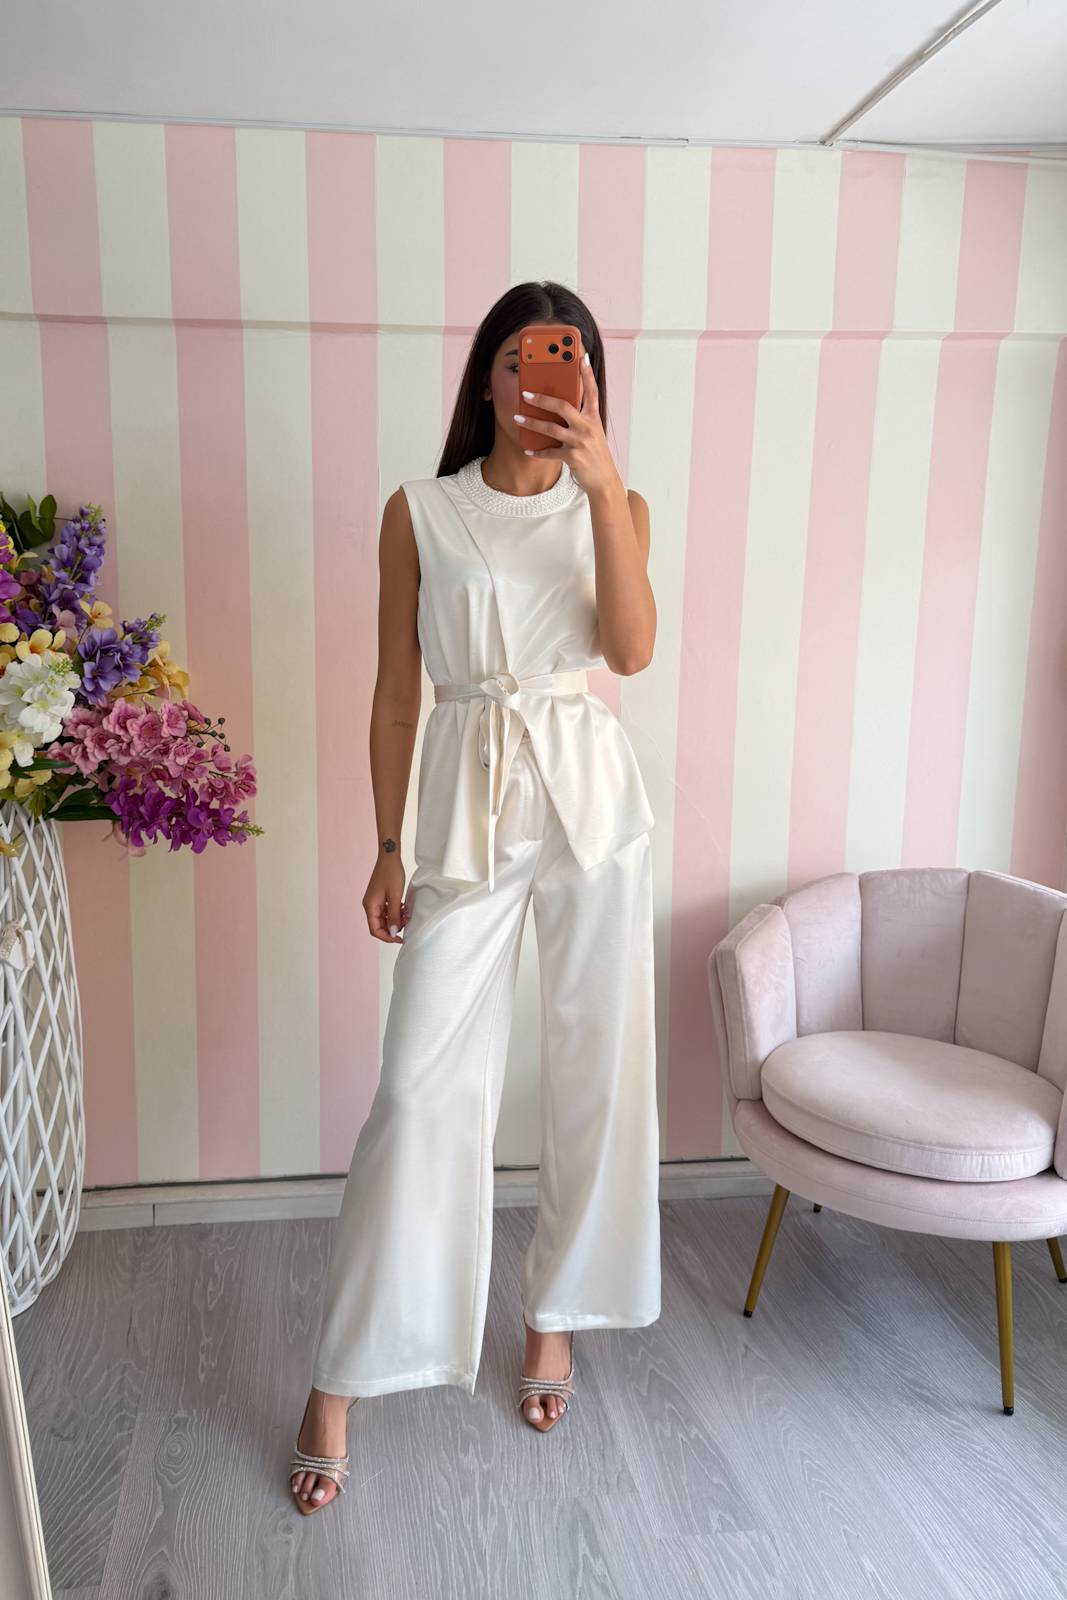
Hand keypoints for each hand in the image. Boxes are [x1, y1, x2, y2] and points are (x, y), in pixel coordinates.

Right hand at [363, 860, 409, 943]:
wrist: (389, 857)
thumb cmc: (391, 873)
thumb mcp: (395, 896)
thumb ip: (393, 915)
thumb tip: (392, 932)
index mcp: (370, 906)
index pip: (375, 929)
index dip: (386, 937)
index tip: (399, 938)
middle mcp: (370, 905)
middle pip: (379, 925)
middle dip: (392, 927)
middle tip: (405, 924)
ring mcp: (374, 901)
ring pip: (383, 918)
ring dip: (394, 919)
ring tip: (405, 915)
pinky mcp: (379, 897)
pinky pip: (386, 910)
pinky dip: (394, 912)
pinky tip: (403, 908)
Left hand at [513, 352, 621, 500]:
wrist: (603, 479)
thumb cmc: (594, 453)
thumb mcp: (592, 432)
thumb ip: (579, 418)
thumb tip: (557, 405)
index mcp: (593, 418)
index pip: (591, 391)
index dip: (586, 373)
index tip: (581, 356)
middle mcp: (588, 427)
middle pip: (563, 407)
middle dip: (542, 399)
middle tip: (525, 394)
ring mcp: (580, 442)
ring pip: (551, 429)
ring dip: (532, 423)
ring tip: (517, 419)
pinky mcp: (574, 458)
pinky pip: (551, 452)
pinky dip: (538, 451)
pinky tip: (528, 449)